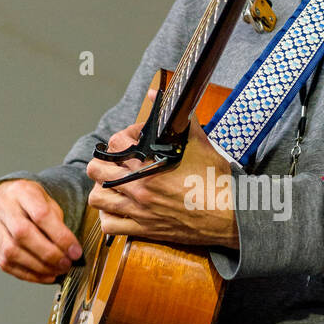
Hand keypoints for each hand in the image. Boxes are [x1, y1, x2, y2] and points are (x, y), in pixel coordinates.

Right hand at [0, 179, 82, 282]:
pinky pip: (5, 264)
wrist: (0, 199)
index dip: (61, 236)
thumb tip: (71, 251)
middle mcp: (2, 206)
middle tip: (67, 264)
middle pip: (23, 234)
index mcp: (21, 191)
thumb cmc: (29, 203)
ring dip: (38, 267)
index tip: (76, 252)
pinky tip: (44, 275)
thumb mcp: (47, 201)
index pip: (41, 215)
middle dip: (49, 254)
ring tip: (57, 271)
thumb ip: (58, 223)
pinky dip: (28, 274)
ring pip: (11, 252)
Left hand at [86, 97, 238, 248]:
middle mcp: (138, 188)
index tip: (135, 140)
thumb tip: (158, 93)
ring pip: (97, 199)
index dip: (123, 137)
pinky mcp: (144, 230)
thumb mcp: (200, 143)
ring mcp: (139, 210)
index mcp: (149, 165)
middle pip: (96, 170)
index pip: (115, 143)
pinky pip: (110, 226)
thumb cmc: (215, 180)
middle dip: (104, 162)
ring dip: (101, 189)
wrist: (228, 215)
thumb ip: (179, 119)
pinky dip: (109, 217)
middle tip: (117, 162)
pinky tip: (118, 209)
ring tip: (113, 185)